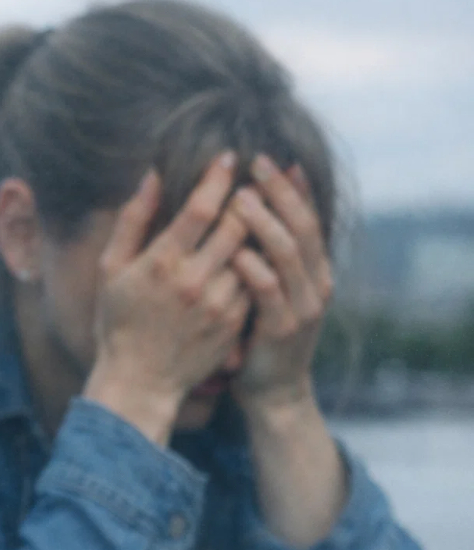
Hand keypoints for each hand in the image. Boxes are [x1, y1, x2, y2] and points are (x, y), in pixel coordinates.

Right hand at [84, 152, 251, 444]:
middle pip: (237, 225)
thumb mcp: (111, 268)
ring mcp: (220, 304)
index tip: (228, 157)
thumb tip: (153, 176)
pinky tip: (256, 252)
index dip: (218, 178)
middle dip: (249, 196)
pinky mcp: (236, 323)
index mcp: (161, 263)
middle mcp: (195, 281)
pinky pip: (255, 282)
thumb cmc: (118, 320)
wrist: (140, 380)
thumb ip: (132, 220)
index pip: (201, 208)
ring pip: (253, 252)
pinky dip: (258, 263)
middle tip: (255, 177)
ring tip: (261, 209)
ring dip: (258, 228)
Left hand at [229, 155, 332, 415]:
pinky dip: (254, 268)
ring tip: (240, 196)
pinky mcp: (282, 329)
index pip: (308, 218)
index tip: (277, 158)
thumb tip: (246, 208)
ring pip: (288, 254)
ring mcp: (302, 307)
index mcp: (312, 270)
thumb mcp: (268, 289)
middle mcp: (315, 283)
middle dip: (281, 193)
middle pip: (303, 227)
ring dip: (264, 222)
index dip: (295, 188)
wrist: (270, 391)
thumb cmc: (258, 333)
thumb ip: (265, 253)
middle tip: (257, 162)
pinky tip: (235, 251)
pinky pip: (269, 292)